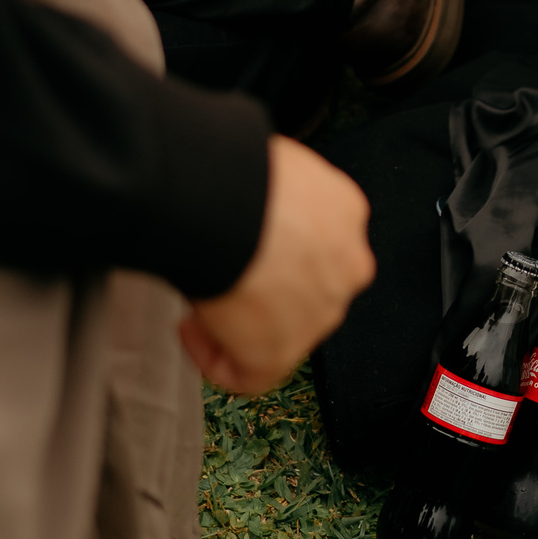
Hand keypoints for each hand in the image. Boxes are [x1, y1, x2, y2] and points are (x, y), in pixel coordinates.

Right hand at [179, 135, 374, 394]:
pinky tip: (190, 329)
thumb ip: (272, 192)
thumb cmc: (240, 174)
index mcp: (347, 214)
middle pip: (306, 288)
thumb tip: (238, 187)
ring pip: (282, 331)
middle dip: (263, 285)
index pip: (319, 243)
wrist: (227, 203)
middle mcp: (346, 267)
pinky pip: (248, 373)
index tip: (241, 242)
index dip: (275, 247)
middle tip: (221, 270)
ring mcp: (319, 314)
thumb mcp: (273, 165)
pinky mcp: (280, 354)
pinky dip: (213, 358)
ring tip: (200, 296)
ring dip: (240, 321)